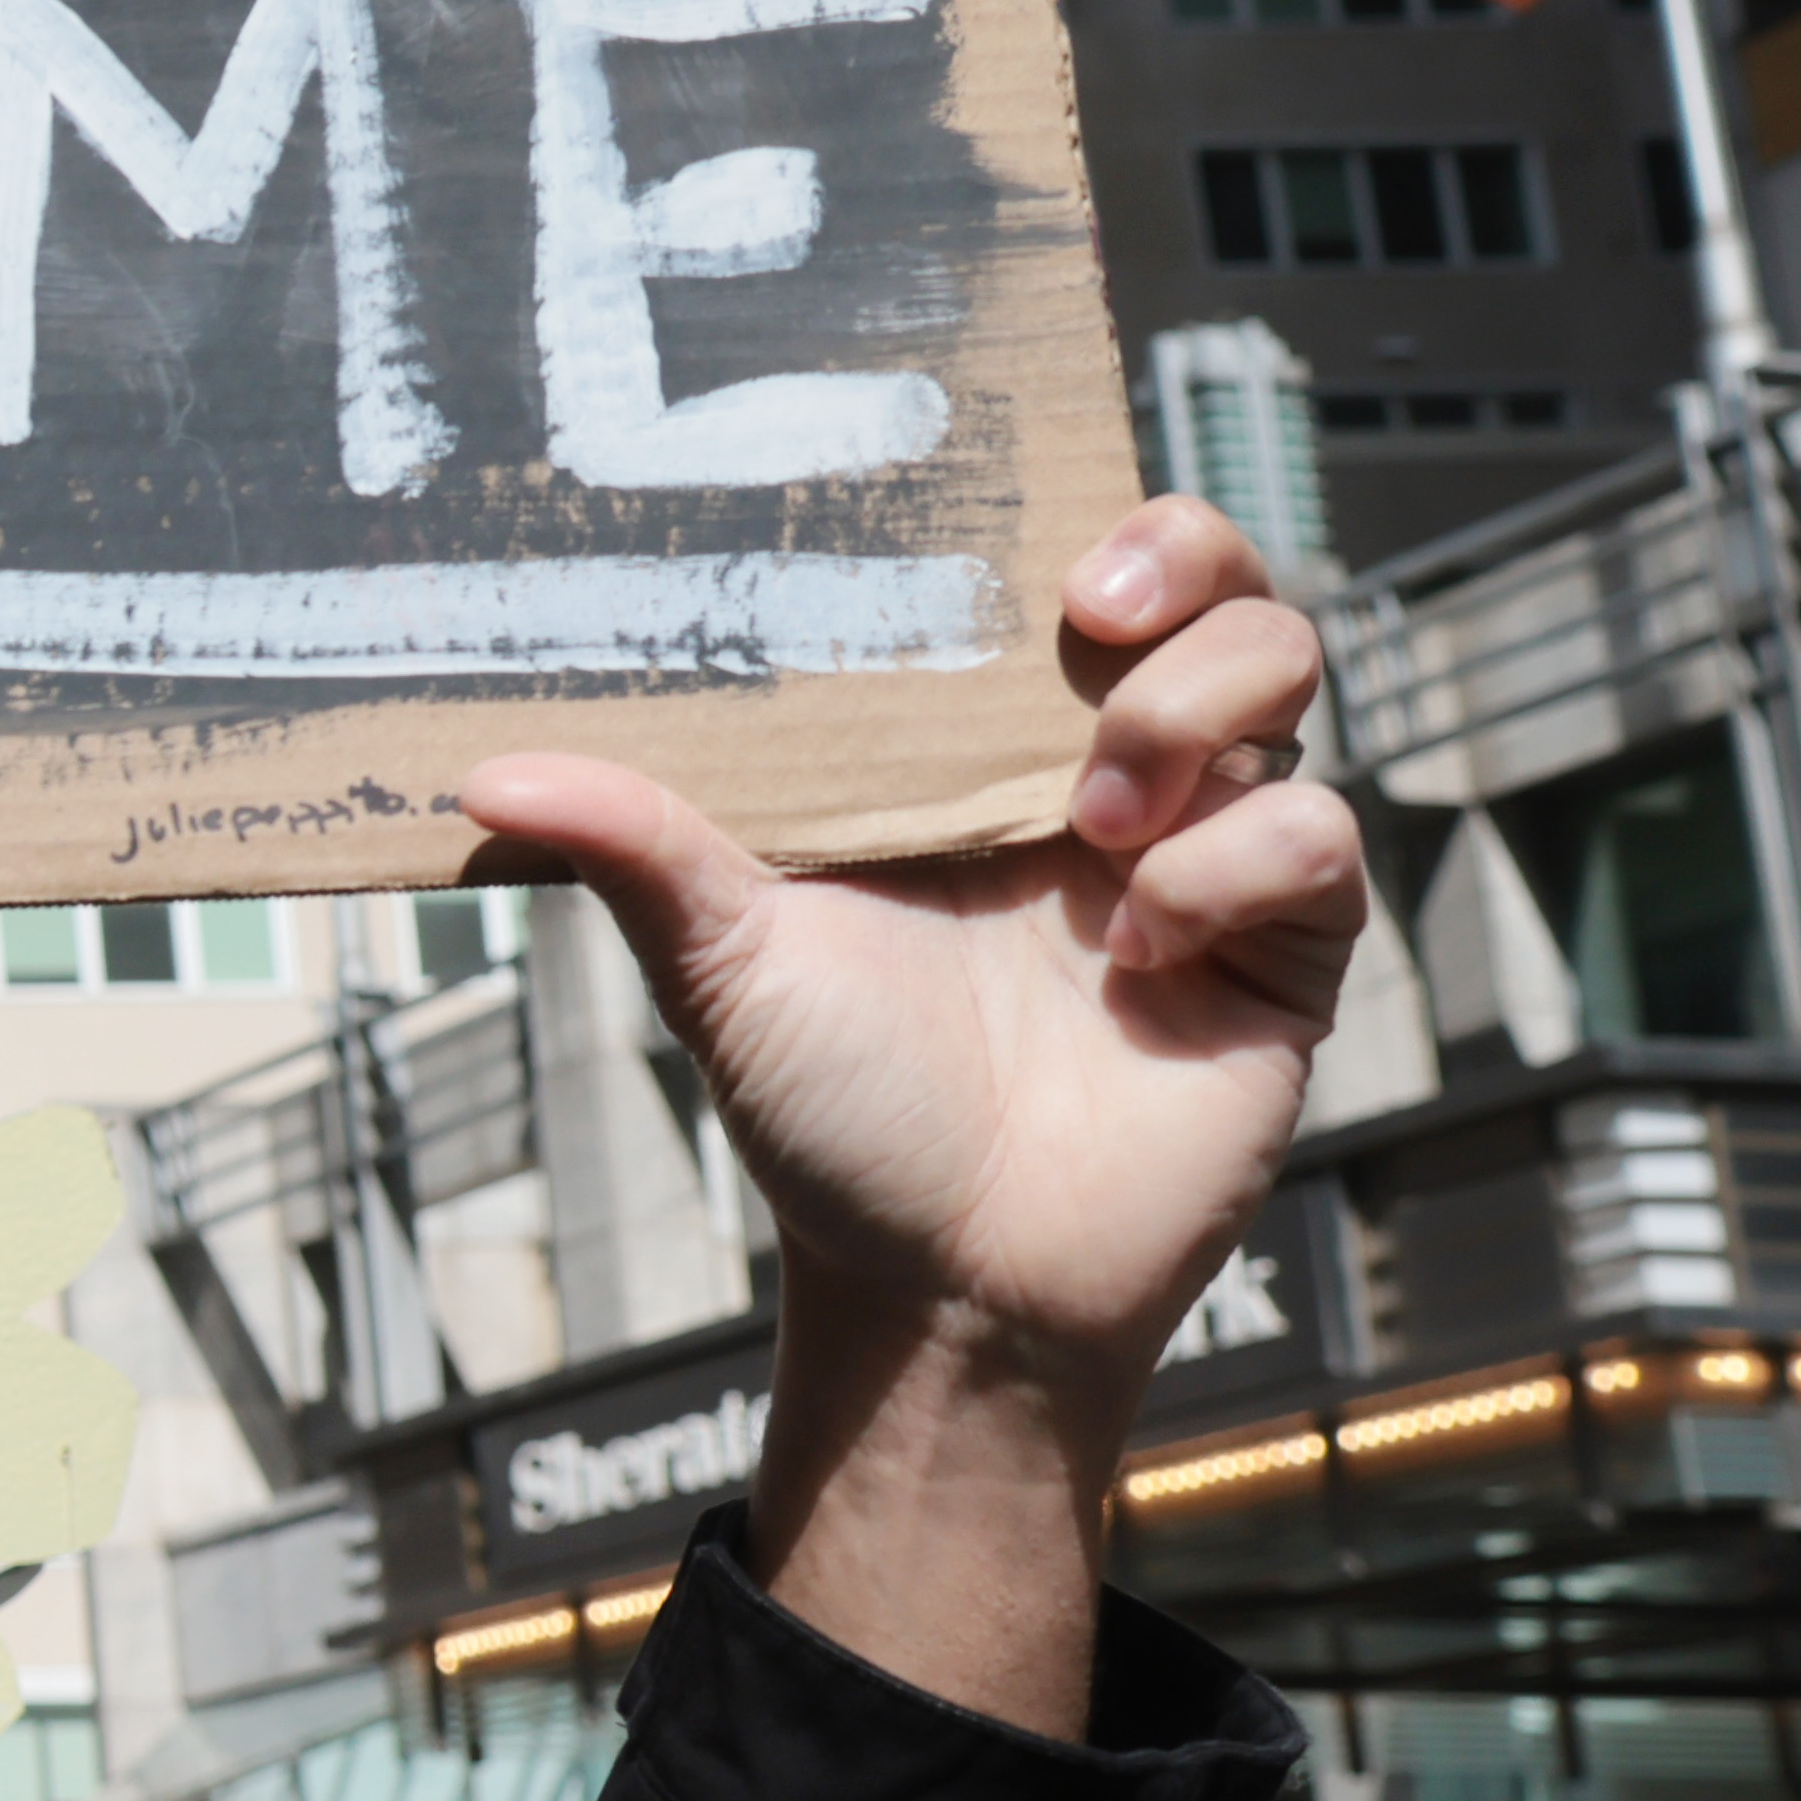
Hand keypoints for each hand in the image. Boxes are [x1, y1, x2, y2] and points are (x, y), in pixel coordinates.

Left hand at [461, 498, 1354, 1733]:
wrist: (943, 1284)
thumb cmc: (831, 1113)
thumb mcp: (721, 962)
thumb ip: (632, 849)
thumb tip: (481, 772)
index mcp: (978, 750)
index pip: (1071, 568)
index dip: (1086, 516)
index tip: (1041, 546)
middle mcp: (1105, 774)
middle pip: (1216, 581)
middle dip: (1182, 562)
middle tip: (1091, 620)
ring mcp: (1205, 848)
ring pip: (1284, 669)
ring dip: (1191, 714)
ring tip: (1086, 820)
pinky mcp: (1286, 945)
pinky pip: (1319, 833)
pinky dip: (1234, 866)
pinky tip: (1137, 950)